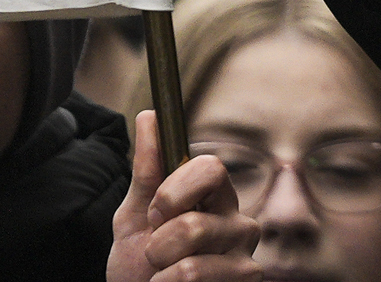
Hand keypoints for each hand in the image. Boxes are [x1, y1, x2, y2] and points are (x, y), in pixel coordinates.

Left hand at [108, 111, 261, 281]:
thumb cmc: (138, 266)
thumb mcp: (134, 218)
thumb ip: (146, 171)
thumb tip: (149, 115)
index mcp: (215, 197)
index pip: (211, 168)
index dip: (175, 190)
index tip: (154, 214)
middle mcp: (238, 222)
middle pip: (197, 219)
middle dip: (159, 240)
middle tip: (155, 253)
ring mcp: (244, 256)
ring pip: (191, 251)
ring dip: (160, 268)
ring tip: (162, 277)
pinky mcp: (246, 280)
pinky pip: (193, 277)